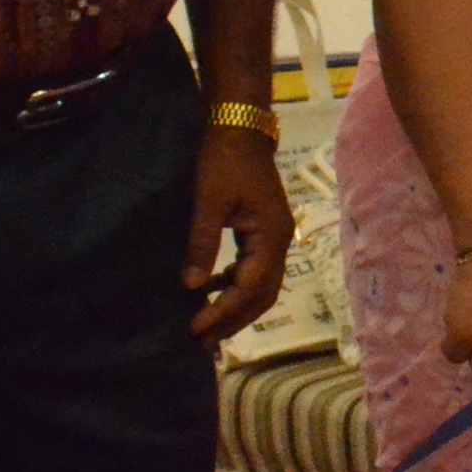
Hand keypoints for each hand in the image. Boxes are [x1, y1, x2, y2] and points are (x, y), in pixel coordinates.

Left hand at [185, 125, 294, 342]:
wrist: (241, 129)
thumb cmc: (224, 163)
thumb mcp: (209, 203)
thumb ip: (202, 245)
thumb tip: (191, 287)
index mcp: (271, 235)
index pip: (250, 286)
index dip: (223, 310)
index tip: (195, 327)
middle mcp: (281, 241)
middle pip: (262, 294)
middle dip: (234, 319)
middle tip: (203, 342)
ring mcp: (275, 237)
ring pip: (260, 285)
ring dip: (235, 307)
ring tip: (206, 326)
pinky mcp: (264, 232)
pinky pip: (254, 270)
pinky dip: (234, 286)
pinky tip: (210, 292)